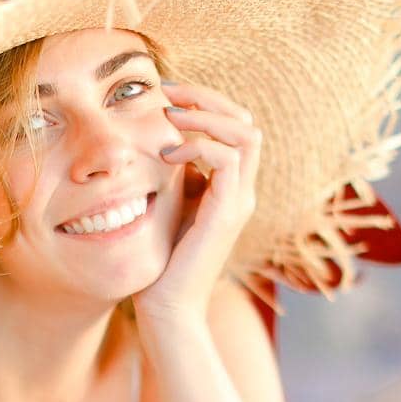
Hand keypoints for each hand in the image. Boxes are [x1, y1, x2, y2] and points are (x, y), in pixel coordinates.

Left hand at [133, 79, 261, 331]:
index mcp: (228, 188)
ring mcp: (238, 201)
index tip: (164, 94)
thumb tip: (155, 139)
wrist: (167, 308)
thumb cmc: (160, 263)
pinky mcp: (227, 213)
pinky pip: (228, 159)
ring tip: (170, 116)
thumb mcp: (165, 205)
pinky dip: (200, 145)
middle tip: (167, 92)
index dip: (203, 103)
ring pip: (246, 133)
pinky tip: (169, 155)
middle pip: (246, 121)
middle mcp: (240, 191)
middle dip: (206, 98)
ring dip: (207, 115)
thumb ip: (171, 175)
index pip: (233, 126)